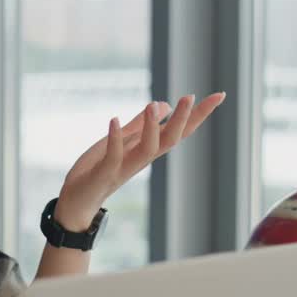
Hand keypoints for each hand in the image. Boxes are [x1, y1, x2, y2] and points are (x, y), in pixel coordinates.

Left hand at [53, 93, 225, 230]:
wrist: (77, 201)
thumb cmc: (99, 170)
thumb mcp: (121, 141)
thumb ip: (140, 124)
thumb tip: (163, 105)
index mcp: (147, 150)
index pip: (179, 130)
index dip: (199, 115)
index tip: (219, 95)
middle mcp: (141, 159)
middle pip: (171, 140)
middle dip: (183, 120)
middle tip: (191, 96)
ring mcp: (124, 167)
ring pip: (148, 149)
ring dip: (152, 128)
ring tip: (152, 105)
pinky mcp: (104, 173)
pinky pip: (113, 156)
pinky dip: (114, 138)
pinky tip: (114, 119)